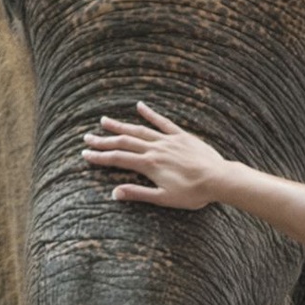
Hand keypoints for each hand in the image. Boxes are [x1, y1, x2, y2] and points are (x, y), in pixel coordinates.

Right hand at [81, 101, 236, 208]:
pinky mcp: (181, 136)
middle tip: (87, 138)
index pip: (118, 159)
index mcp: (149, 165)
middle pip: (124, 142)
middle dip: (104, 140)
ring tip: (104, 121)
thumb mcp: (164, 199)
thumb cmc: (193, 193)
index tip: (85, 154)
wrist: (218, 179)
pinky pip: (162, 122)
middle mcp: (155, 149)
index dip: (100, 157)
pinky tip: (139, 106)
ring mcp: (168, 140)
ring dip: (120, 126)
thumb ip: (138, 194)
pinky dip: (150, 114)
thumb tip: (114, 193)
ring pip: (139, 130)